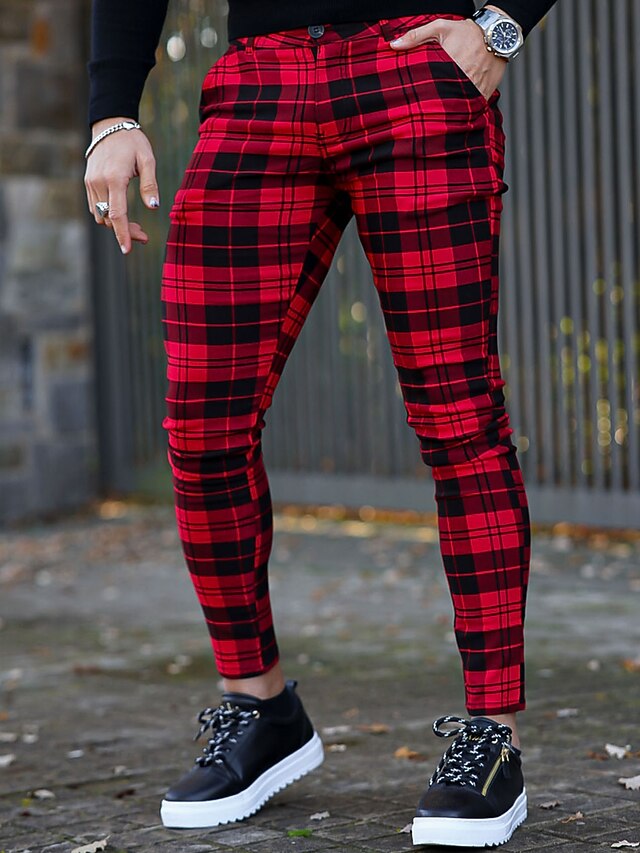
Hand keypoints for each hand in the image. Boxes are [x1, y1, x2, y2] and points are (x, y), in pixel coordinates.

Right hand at [84, 116, 159, 254]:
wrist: (109, 124)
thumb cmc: (132, 141)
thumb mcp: (147, 159)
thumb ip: (150, 184)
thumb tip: (154, 207)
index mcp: (114, 178)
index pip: (117, 214)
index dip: (123, 234)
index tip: (127, 250)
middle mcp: (98, 183)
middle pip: (109, 219)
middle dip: (125, 232)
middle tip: (144, 236)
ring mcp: (90, 183)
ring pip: (100, 216)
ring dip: (116, 225)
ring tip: (136, 227)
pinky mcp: (88, 182)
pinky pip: (95, 207)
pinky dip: (108, 216)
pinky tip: (123, 216)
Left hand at [389, 16, 507, 101]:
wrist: (498, 34)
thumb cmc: (469, 32)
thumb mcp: (440, 28)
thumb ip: (416, 36)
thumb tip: (393, 45)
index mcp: (449, 66)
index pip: (428, 89)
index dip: (419, 98)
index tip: (411, 103)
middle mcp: (463, 80)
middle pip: (441, 102)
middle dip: (431, 107)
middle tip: (421, 111)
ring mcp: (474, 90)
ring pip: (456, 108)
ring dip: (446, 111)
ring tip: (436, 114)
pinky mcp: (483, 95)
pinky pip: (470, 108)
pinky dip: (462, 111)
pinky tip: (453, 111)